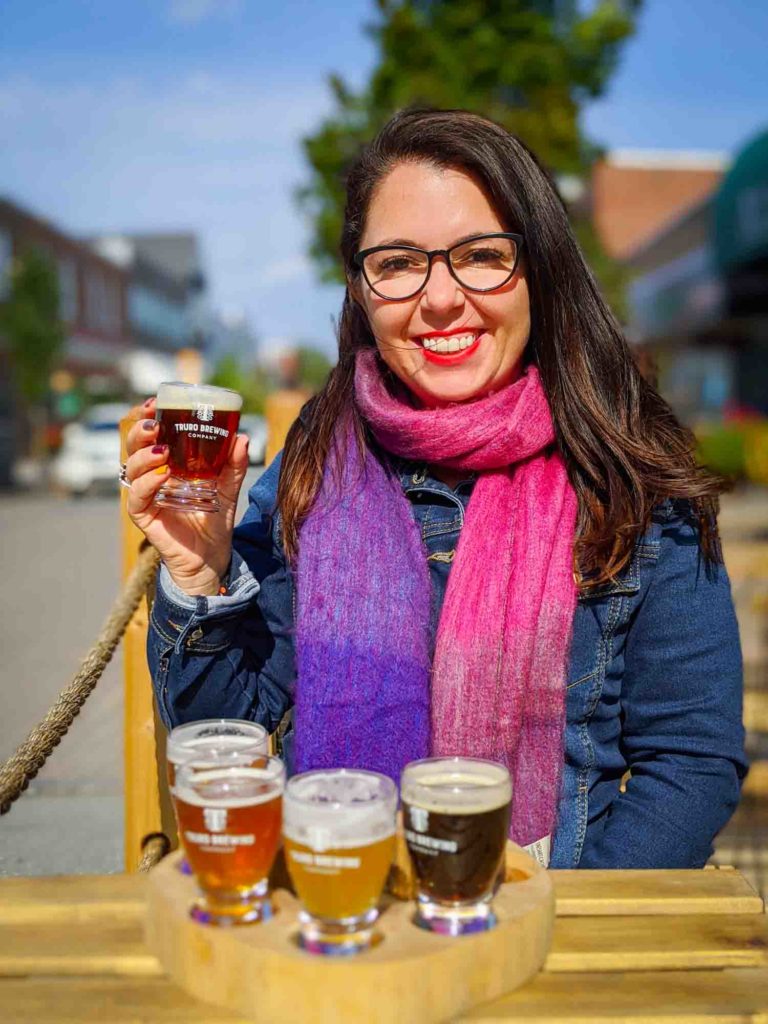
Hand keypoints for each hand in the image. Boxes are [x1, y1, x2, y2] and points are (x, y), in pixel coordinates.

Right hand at [123, 397, 249, 595]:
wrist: (212, 556)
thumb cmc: (214, 518)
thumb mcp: (228, 487)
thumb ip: (234, 464)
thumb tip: (242, 438)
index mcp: (167, 463)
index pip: (150, 435)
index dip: (147, 417)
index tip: (155, 403)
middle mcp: (151, 476)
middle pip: (133, 446)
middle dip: (140, 431)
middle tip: (155, 423)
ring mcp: (146, 496)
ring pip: (130, 469)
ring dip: (143, 455)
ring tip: (162, 449)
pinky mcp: (145, 516)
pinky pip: (136, 497)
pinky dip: (146, 484)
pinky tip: (161, 476)